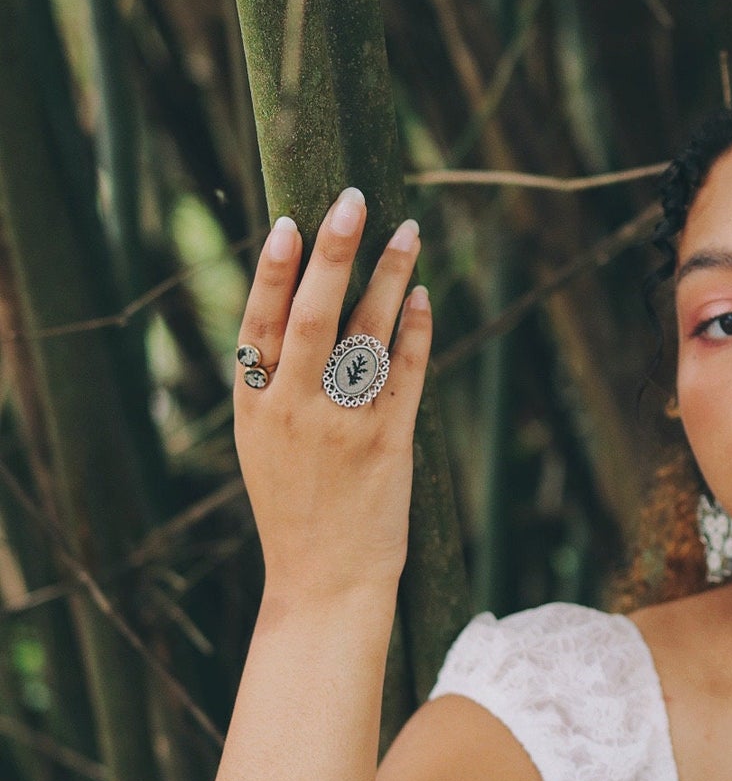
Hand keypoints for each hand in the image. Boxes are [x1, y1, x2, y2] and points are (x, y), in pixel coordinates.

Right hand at [233, 187, 430, 605]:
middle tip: (352, 200)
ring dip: (389, 278)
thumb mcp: (263, 440)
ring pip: (368, 335)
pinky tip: (424, 296)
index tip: (289, 222)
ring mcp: (344, 424)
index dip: (275, 271)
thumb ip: (272, 379)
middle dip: (334, 254)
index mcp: (257, 405)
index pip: (261, 322)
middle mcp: (296, 409)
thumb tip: (292, 304)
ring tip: (407, 230)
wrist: (325, 579)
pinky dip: (417, 331)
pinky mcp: (389, 442)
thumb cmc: (295, 503)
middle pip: (314, 316)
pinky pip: (407, 373)